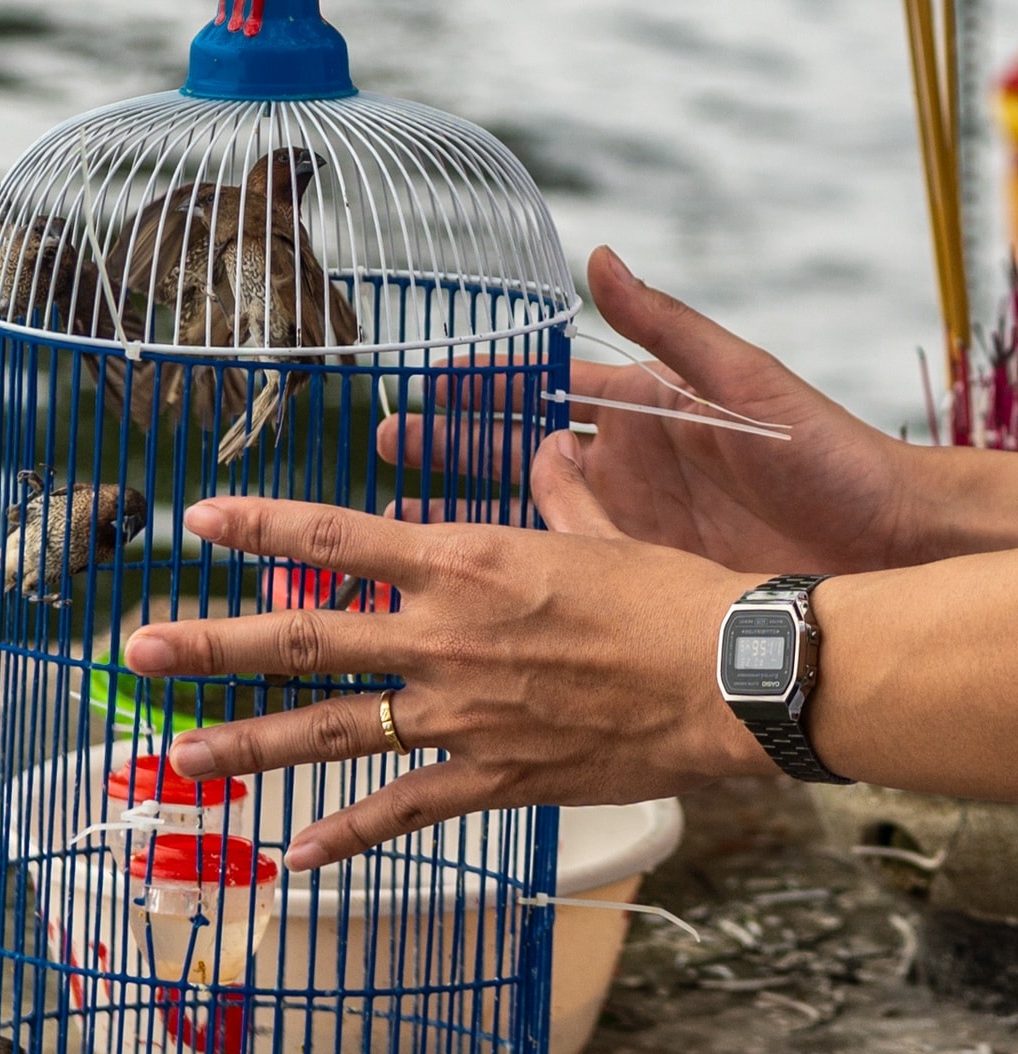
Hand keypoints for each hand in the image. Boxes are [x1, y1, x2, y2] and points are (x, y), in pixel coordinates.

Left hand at [121, 446, 774, 870]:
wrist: (736, 679)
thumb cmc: (677, 596)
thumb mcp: (603, 529)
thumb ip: (557, 494)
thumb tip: (549, 450)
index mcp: (464, 562)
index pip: (336, 535)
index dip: (260, 526)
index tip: (196, 520)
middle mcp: (442, 636)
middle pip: (301, 637)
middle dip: (211, 646)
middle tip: (138, 651)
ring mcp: (459, 713)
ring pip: (329, 731)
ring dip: (246, 743)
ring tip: (177, 759)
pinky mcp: (491, 777)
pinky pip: (401, 811)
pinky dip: (345, 835)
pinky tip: (292, 856)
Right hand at [380, 247, 923, 573]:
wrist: (884, 544)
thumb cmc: (826, 453)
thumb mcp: (739, 379)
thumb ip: (665, 325)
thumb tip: (598, 258)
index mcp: (646, 410)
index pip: (547, 387)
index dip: (488, 383)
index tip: (428, 378)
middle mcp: (627, 466)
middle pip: (518, 450)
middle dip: (452, 446)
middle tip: (386, 443)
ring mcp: (628, 525)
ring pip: (526, 514)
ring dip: (467, 509)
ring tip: (404, 510)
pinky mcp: (638, 578)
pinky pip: (563, 568)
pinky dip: (515, 567)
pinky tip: (467, 571)